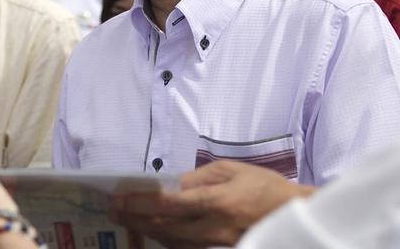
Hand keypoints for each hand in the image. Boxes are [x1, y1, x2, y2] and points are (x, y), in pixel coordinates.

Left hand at [110, 160, 313, 247]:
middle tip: (114, 211)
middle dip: (136, 218)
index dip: (141, 202)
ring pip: (174, 241)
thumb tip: (169, 184)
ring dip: (148, 230)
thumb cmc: (264, 186)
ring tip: (127, 220)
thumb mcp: (231, 170)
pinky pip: (188, 247)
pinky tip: (154, 231)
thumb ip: (198, 178)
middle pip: (166, 226)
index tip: (120, 197)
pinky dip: (167, 239)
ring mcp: (219, 244)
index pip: (169, 204)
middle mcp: (215, 227)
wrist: (297, 214)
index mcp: (217, 201)